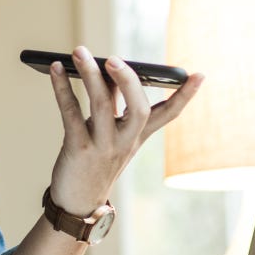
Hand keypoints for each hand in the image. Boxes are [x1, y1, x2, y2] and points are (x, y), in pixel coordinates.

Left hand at [46, 46, 202, 213]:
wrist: (77, 203)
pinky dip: (63, 88)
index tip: (199, 74)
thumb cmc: (93, 161)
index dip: (185, 96)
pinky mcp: (78, 149)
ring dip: (90, 75)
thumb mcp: (110, 133)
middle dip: (128, 81)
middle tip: (113, 58)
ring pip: (101, 106)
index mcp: (137, 136)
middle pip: (139, 109)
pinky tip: (55, 69)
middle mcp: (125, 142)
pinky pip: (71, 113)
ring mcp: (103, 147)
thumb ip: (112, 102)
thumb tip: (104, 68)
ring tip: (79, 52)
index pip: (169, 115)